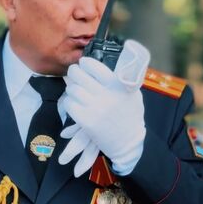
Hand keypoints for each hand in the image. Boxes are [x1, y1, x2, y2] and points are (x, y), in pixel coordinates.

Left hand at [59, 40, 149, 176]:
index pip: (95, 66)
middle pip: (79, 75)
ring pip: (72, 89)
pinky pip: (69, 104)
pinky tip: (76, 103)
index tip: (84, 63)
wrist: (128, 142)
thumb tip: (110, 61)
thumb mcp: (133, 93)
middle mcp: (106, 95)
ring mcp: (95, 109)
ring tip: (76, 89)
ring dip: (72, 88)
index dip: (85, 62)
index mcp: (119, 85)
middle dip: (74, 72)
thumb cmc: (131, 115)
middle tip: (75, 73)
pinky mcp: (86, 121)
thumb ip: (123, 78)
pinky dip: (70, 102)